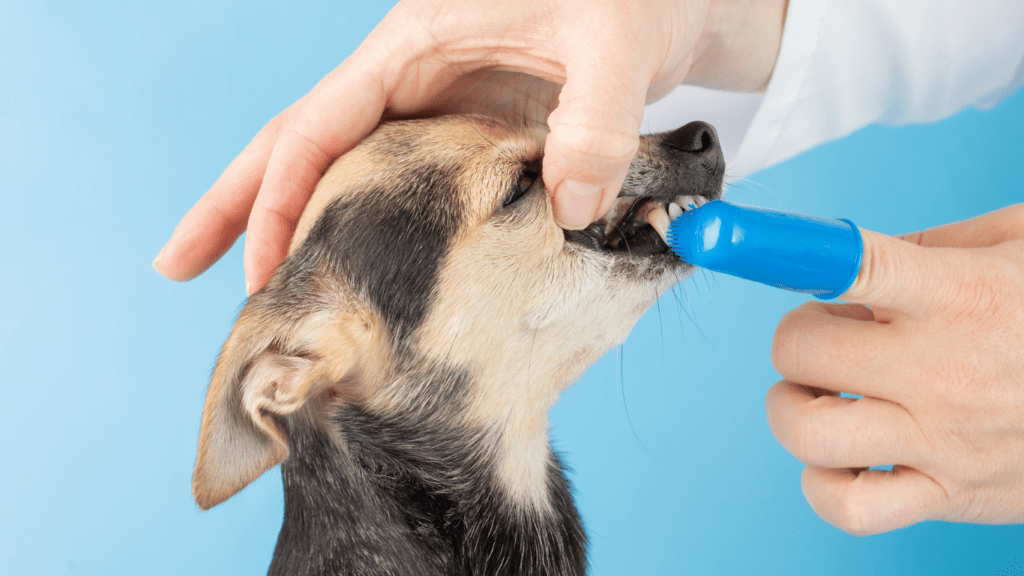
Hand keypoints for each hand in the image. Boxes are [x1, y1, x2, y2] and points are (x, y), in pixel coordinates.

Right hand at [152, 0, 786, 293]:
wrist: (661, 1)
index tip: (255, 265)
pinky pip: (394, 184)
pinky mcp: (463, 136)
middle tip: (176, 264)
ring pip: (339, 167)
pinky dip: (359, 226)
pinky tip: (345, 266)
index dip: (277, 195)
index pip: (320, 122)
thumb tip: (567, 214)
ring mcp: (433, 110)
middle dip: (234, 203)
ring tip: (249, 284)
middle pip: (298, 141)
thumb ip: (595, 124)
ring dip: (286, 221)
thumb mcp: (616, 43)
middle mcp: (409, 78)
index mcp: (416, 42)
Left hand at [766, 204, 1023, 534]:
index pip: (851, 266)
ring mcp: (945, 440)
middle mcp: (945, 369)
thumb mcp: (1023, 248)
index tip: (731, 239)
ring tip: (824, 392)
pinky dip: (821, 483)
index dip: (781, 251)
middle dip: (798, 335)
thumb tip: (846, 264)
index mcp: (962, 296)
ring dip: (792, 404)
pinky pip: (847, 508)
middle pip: (802, 349)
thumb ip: (936, 247)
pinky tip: (842, 454)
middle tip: (830, 334)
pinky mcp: (950, 495)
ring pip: (807, 429)